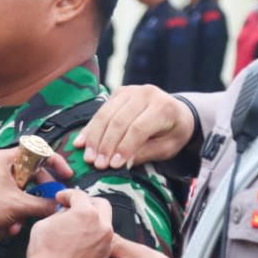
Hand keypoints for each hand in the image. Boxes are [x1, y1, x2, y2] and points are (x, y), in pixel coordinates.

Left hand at [0, 147, 74, 245]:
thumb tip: (59, 205)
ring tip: (18, 222)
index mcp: (4, 159)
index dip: (55, 162)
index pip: (37, 151)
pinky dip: (13, 217)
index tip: (65, 175)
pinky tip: (7, 227)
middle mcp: (1, 167)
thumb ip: (43, 204)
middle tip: (49, 204)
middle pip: (33, 176)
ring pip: (24, 194)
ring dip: (24, 211)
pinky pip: (13, 204)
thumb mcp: (18, 205)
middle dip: (38, 195)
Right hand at [14, 190, 114, 257]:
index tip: (62, 199)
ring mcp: (105, 244)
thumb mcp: (43, 224)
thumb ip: (58, 215)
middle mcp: (101, 226)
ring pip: (104, 225)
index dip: (67, 195)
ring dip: (92, 222)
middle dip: (87, 203)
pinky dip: (93, 238)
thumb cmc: (43, 256)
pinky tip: (79, 243)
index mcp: (86, 213)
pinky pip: (102, 242)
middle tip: (75, 207)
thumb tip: (63, 215)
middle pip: (100, 205)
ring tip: (76, 227)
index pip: (79, 195)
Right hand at [72, 85, 196, 169]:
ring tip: (88, 157)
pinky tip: (80, 142)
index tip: (113, 165)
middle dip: (106, 145)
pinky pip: (100, 111)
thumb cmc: (173, 132)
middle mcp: (145, 94)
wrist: (177, 112)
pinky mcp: (118, 93)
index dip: (124, 147)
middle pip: (119, 120)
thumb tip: (123, 163)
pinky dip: (90, 128)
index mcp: (163, 107)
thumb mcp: (167, 147)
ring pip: (106, 114)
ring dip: (94, 138)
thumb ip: (145, 153)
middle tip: (97, 164)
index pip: (138, 128)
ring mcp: (130, 91)